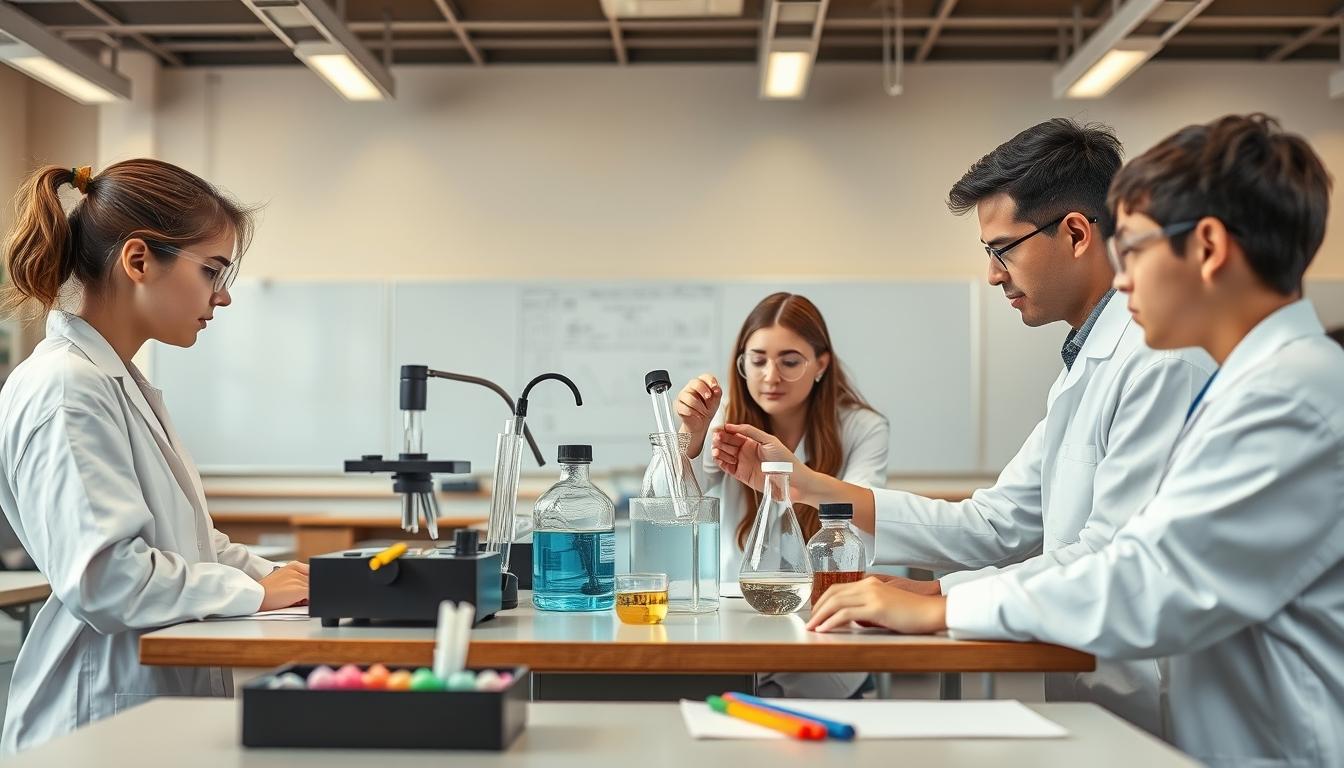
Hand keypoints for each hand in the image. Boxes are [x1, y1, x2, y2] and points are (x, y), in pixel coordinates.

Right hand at [258, 561, 309, 610]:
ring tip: (294, 600)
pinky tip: (297, 602)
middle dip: (308, 589)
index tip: (307, 587)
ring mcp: (298, 580)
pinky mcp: (299, 590)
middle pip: (312, 581)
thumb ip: (296, 578)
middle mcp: (297, 571)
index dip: (310, 582)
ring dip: (307, 596)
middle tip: (298, 597)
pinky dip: (308, 601)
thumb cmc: (266, 591)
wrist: (257, 597)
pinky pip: (312, 595)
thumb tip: (308, 587)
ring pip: (313, 588)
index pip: (312, 572)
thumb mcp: (282, 577)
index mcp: (293, 565)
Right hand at [674, 374, 722, 457]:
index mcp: (701, 384)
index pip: (704, 377)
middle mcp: (691, 388)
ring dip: (699, 406)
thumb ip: (717, 393)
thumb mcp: (716, 401)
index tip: (715, 387)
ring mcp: (683, 396)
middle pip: (695, 383)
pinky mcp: (678, 406)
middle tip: (708, 397)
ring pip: (688, 396)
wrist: (701, 422)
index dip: (710, 380)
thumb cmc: (707, 408)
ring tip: (703, 411)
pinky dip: (692, 412)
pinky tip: (696, 414)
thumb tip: (717, 389)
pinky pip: (683, 407)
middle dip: (703, 390)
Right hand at [711, 423, 804, 495]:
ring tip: (716, 449)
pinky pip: (727, 467)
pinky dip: (720, 463)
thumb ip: (751, 432)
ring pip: (725, 454)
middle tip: (716, 439)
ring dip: (718, 451)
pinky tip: (718, 458)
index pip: (734, 433)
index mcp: (753, 441)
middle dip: (720, 440)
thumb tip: (733, 426)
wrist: (793, 482)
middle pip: (727, 443)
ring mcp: (743, 463)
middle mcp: (746, 451)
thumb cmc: (786, 461)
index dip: (725, 431)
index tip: (717, 429)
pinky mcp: (742, 475)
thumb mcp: (769, 441)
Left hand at [806, 576, 946, 633]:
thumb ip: (868, 611)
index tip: (816, 613)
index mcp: (870, 583)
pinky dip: (832, 621)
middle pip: (833, 593)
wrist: (932, 612)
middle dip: (817, 608)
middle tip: (809, 622)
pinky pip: (846, 614)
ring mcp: (872, 595)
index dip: (823, 601)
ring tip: (812, 627)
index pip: (838, 589)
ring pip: (836, 602)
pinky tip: (825, 629)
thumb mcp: (886, 608)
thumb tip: (854, 621)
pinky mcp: (876, 607)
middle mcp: (869, 585)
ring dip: (821, 616)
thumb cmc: (913, 613)